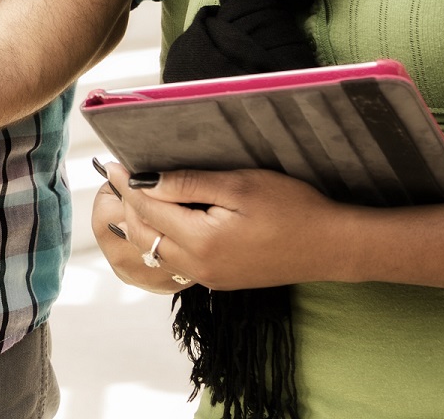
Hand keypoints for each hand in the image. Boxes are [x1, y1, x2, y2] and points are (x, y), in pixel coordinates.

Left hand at [104, 162, 359, 292]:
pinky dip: (162, 238)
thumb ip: (189, 184)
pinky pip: (176, 260)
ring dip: (143, 223)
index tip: (112, 163)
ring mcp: (209, 278)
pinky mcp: (219, 280)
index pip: (147, 209)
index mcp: (201, 241)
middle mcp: (199, 266)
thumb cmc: (293, 208)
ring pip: (156, 250)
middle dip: (128, 205)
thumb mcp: (240, 185)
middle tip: (120, 176)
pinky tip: (168, 216)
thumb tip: (146, 180)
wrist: (331, 247)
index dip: (127, 184)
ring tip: (139, 192)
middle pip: (144, 234)